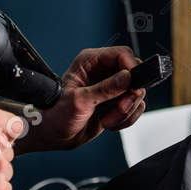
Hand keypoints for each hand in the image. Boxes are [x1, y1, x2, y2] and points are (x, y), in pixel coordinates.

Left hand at [18, 46, 147, 152]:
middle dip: (130, 95)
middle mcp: (103, 72)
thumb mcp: (80, 101)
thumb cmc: (57, 115)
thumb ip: (105, 89)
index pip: (122, 54)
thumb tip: (127, 78)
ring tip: (107, 118)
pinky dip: (126, 119)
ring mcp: (111, 88)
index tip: (132, 85)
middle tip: (119, 107)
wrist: (54, 136)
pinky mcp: (116, 103)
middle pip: (134, 74)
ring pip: (137, 93)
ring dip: (126, 110)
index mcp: (91, 62)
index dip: (131, 67)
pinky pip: (135, 108)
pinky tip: (109, 122)